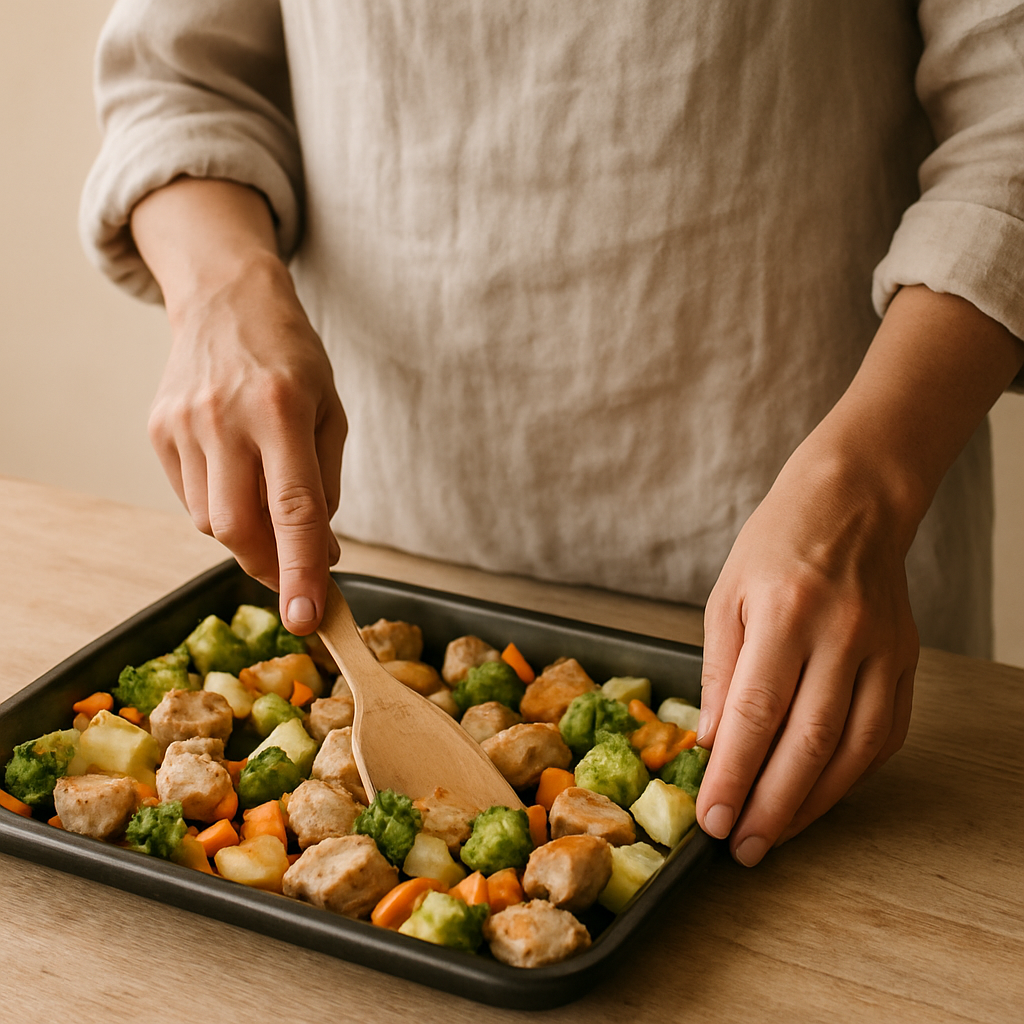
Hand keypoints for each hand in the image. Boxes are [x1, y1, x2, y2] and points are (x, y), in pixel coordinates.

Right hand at [148, 252, 345, 633]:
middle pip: (238, 529)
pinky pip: (191, 498)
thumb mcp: (331, 414)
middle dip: (271, 568)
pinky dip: (222, 507)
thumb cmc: (293, 360)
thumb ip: (326, 487)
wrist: (227, 301)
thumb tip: (320, 556)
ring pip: (212, 522)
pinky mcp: (158, 432)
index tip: (308, 619)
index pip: (293, 509)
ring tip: (269, 504)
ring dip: (248, 536)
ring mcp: (183, 425)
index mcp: (282, 409)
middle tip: (297, 579)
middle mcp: (225, 418)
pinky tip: (238, 478)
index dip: (301, 571)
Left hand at [696, 436, 918, 864]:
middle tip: (742, 848)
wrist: (850, 504)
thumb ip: (721, 675)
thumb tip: (714, 745)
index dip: (734, 776)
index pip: (757, 715)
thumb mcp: (727, 599)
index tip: (712, 819)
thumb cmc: (776, 546)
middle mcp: (840, 635)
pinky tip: (820, 793)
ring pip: (854, 750)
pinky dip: (851, 774)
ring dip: (813, 803)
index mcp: (784, 614)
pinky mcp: (907, 661)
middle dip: (772, 807)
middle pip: (808, 743)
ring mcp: (883, 651)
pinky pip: (885, 734)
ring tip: (777, 835)